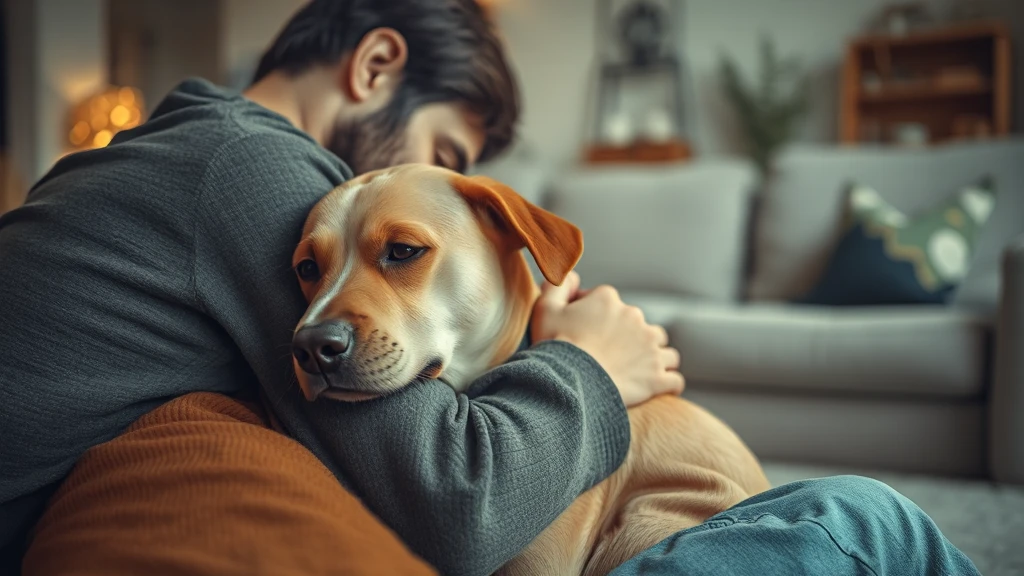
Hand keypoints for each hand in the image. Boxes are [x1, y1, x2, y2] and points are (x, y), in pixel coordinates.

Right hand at [531, 271, 684, 407]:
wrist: (569, 382)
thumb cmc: (555, 346)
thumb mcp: (545, 309)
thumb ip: (558, 285)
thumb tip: (572, 275)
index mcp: (609, 300)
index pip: (607, 301)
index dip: (595, 314)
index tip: (584, 331)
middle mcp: (635, 318)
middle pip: (638, 324)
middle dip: (628, 336)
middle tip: (607, 355)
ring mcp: (650, 348)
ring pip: (663, 348)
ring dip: (654, 356)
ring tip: (637, 370)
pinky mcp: (657, 377)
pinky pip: (674, 379)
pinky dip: (668, 383)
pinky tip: (659, 387)